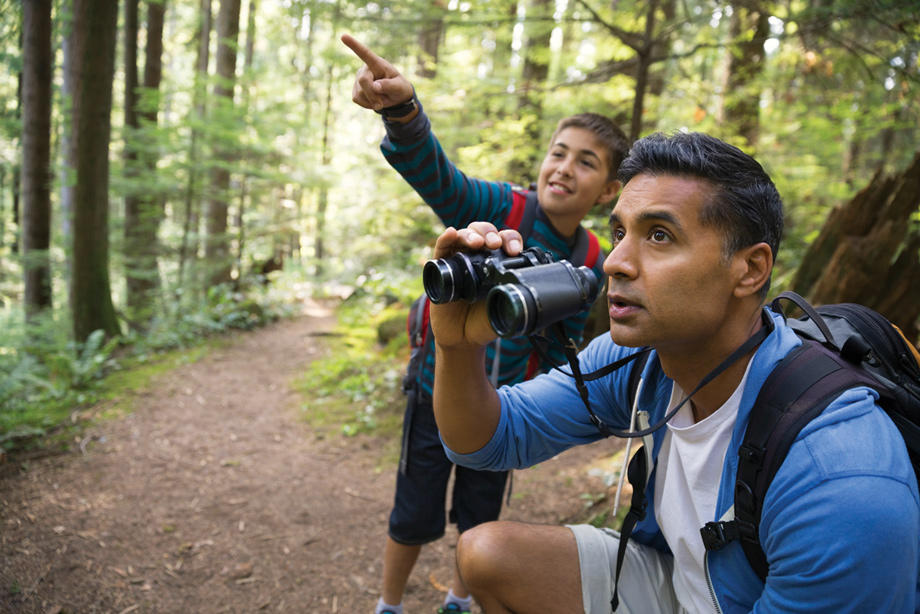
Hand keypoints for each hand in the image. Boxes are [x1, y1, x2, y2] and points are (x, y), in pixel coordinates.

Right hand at [341, 34, 413, 110]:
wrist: (395, 97)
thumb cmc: (399, 88)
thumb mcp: (400, 87)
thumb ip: (389, 85)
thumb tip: (375, 86)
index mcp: (377, 63)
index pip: (365, 53)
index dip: (354, 45)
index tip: (343, 36)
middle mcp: (365, 69)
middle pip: (363, 81)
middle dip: (373, 94)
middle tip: (381, 103)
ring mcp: (358, 79)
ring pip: (359, 93)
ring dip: (371, 101)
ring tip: (381, 99)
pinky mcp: (355, 89)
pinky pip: (357, 99)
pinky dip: (367, 104)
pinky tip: (374, 101)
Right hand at [428, 223, 524, 348]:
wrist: (463, 340)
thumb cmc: (484, 322)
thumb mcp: (505, 309)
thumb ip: (514, 298)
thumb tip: (528, 289)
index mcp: (496, 263)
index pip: (505, 240)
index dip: (511, 240)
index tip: (515, 252)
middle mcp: (477, 257)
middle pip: (484, 231)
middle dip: (491, 233)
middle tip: (495, 245)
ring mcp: (458, 260)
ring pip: (464, 235)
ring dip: (472, 234)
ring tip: (478, 243)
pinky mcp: (440, 268)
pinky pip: (441, 248)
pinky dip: (446, 237)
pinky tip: (452, 233)